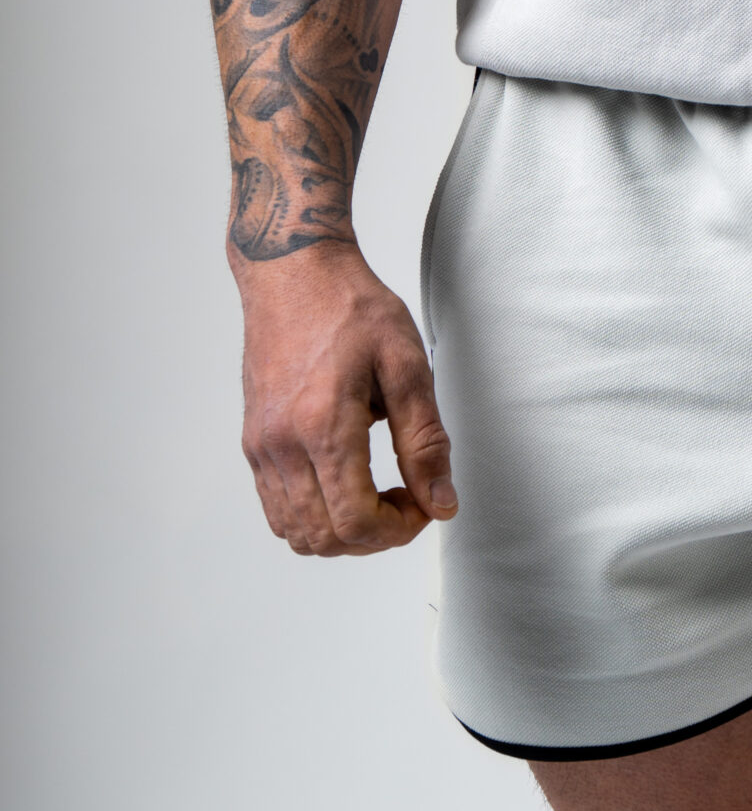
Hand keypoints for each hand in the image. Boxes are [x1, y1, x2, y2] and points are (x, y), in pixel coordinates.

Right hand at [235, 240, 456, 555]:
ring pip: (295, 533)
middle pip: (324, 538)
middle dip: (375, 536)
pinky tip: (344, 482)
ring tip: (377, 493)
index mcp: (323, 426)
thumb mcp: (407, 363)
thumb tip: (440, 501)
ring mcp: (261, 447)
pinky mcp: (253, 442)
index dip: (399, 530)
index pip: (355, 522)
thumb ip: (425, 440)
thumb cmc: (350, 307)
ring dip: (341, 532)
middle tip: (407, 499)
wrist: (294, 271)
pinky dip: (312, 515)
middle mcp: (282, 445)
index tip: (424, 503)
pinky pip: (276, 508)